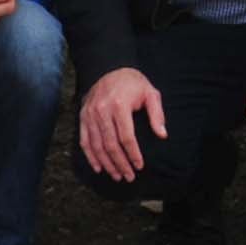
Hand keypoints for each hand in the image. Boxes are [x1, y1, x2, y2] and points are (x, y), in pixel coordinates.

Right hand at [77, 67, 165, 182]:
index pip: (126, 137)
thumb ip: (157, 114)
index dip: (133, 154)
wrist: (109, 68)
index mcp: (119, 106)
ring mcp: (90, 115)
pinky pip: (84, 141)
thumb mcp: (150, 93)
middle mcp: (102, 111)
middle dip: (120, 164)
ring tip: (117, 175)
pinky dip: (90, 156)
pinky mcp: (82, 117)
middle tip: (129, 177)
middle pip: (110, 145)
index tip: (139, 166)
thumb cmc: (133, 83)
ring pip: (97, 146)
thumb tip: (162, 135)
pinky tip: (98, 167)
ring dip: (106, 164)